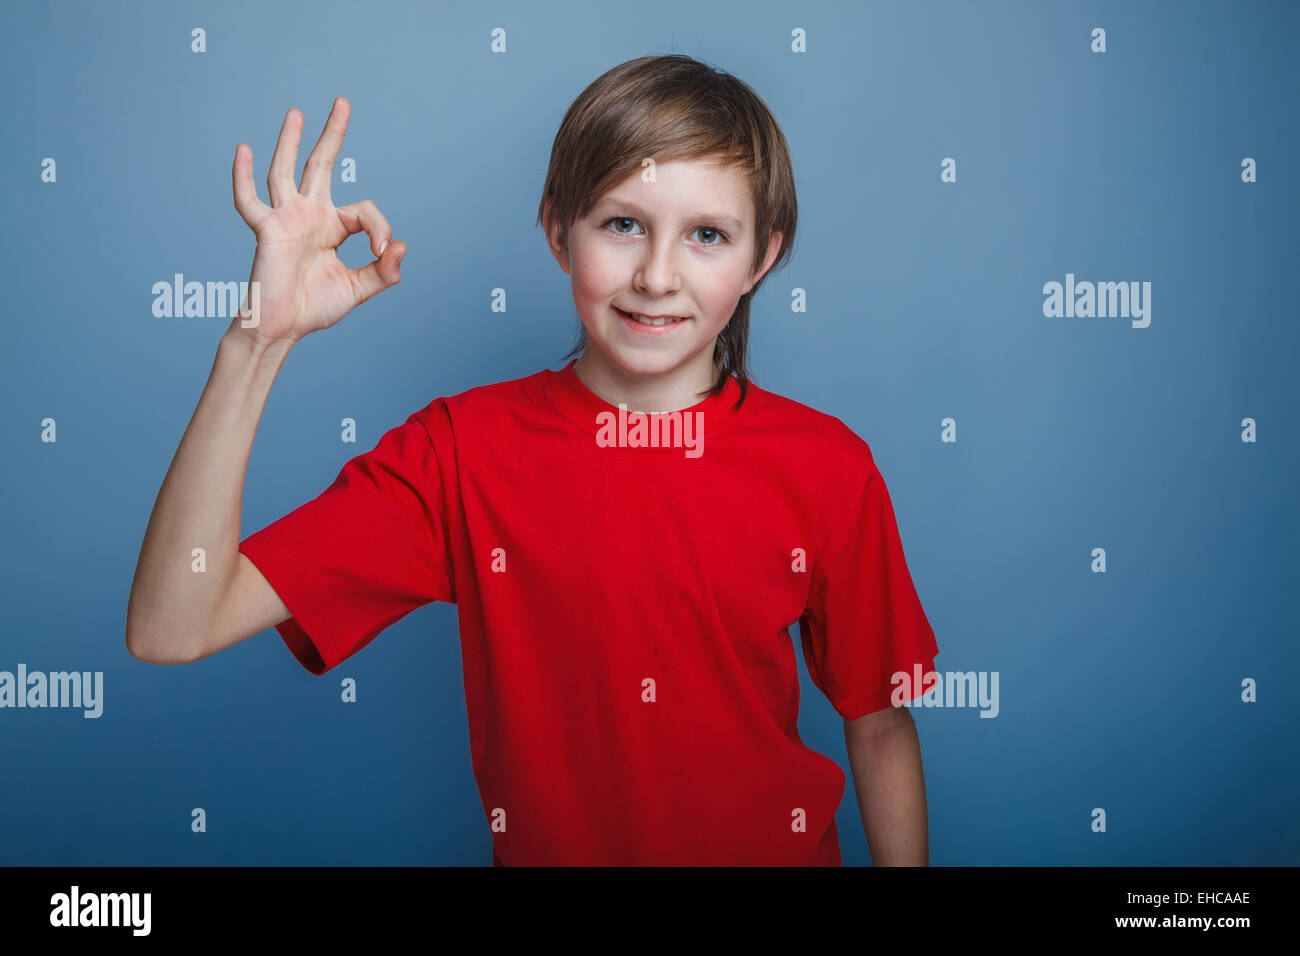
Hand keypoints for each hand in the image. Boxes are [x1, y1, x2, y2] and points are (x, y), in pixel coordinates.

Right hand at [229, 97, 403, 347]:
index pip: (363, 211)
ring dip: (290, 141)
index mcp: (333, 226)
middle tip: (343, 102)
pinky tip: (242, 150)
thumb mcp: (358, 288)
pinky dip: (242, 177)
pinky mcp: (267, 231)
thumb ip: (383, 271)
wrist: (284, 328)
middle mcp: (309, 215)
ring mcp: (286, 219)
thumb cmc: (316, 307)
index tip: (379, 251)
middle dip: (333, 134)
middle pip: (321, 165)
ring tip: (296, 112)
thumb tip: (402, 246)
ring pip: (285, 171)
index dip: (379, 227)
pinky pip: (250, 201)